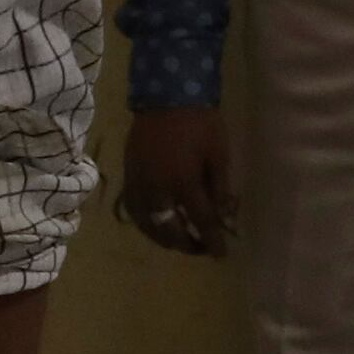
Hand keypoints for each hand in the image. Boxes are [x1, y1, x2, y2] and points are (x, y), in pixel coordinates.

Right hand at [119, 106, 236, 256]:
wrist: (165, 99)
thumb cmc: (200, 124)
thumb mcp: (219, 154)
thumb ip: (220, 189)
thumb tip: (225, 218)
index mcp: (183, 183)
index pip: (200, 221)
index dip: (213, 240)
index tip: (221, 254)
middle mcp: (157, 190)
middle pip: (169, 230)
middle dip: (187, 244)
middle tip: (202, 248)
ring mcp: (138, 186)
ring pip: (147, 225)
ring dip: (164, 239)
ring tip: (179, 241)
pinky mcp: (128, 179)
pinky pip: (134, 211)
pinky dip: (146, 224)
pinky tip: (156, 225)